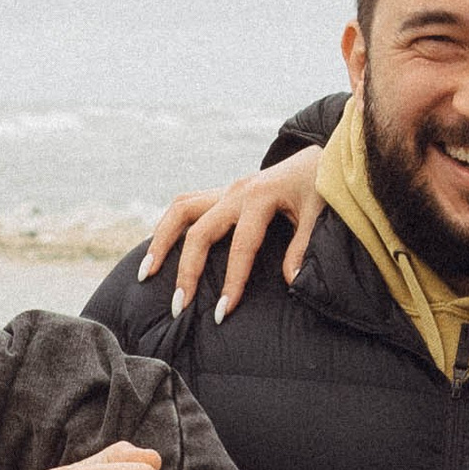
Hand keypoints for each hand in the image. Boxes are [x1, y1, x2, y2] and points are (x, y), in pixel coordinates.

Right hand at [139, 146, 326, 317]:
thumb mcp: (319, 213)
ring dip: (161, 242)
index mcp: (260, 197)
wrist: (320, 156)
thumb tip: (291, 281)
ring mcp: (225, 189)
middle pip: (199, 231)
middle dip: (186, 271)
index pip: (241, 246)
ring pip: (180, 210)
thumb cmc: (322, 186)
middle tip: (179, 306)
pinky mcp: (222, 192)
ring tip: (146, 274)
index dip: (232, 281)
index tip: (222, 313)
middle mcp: (236, 191)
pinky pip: (186, 205)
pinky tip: (158, 251)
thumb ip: (303, 246)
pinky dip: (168, 227)